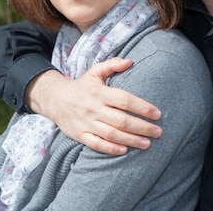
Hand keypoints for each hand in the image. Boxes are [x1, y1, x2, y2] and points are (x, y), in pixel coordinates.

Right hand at [26, 57, 162, 154]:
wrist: (54, 99)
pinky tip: (124, 150)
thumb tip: (130, 61)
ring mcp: (86, 123)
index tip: (157, 114)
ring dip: (131, 140)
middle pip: (121, 120)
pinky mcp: (80, 134)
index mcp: (99, 92)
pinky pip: (96, 144)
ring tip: (147, 144)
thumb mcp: (95, 72)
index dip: (142, 107)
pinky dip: (110, 148)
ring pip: (112, 134)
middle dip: (142, 127)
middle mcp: (94, 108)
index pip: (124, 100)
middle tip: (158, 132)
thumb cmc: (81, 85)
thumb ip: (112, 65)